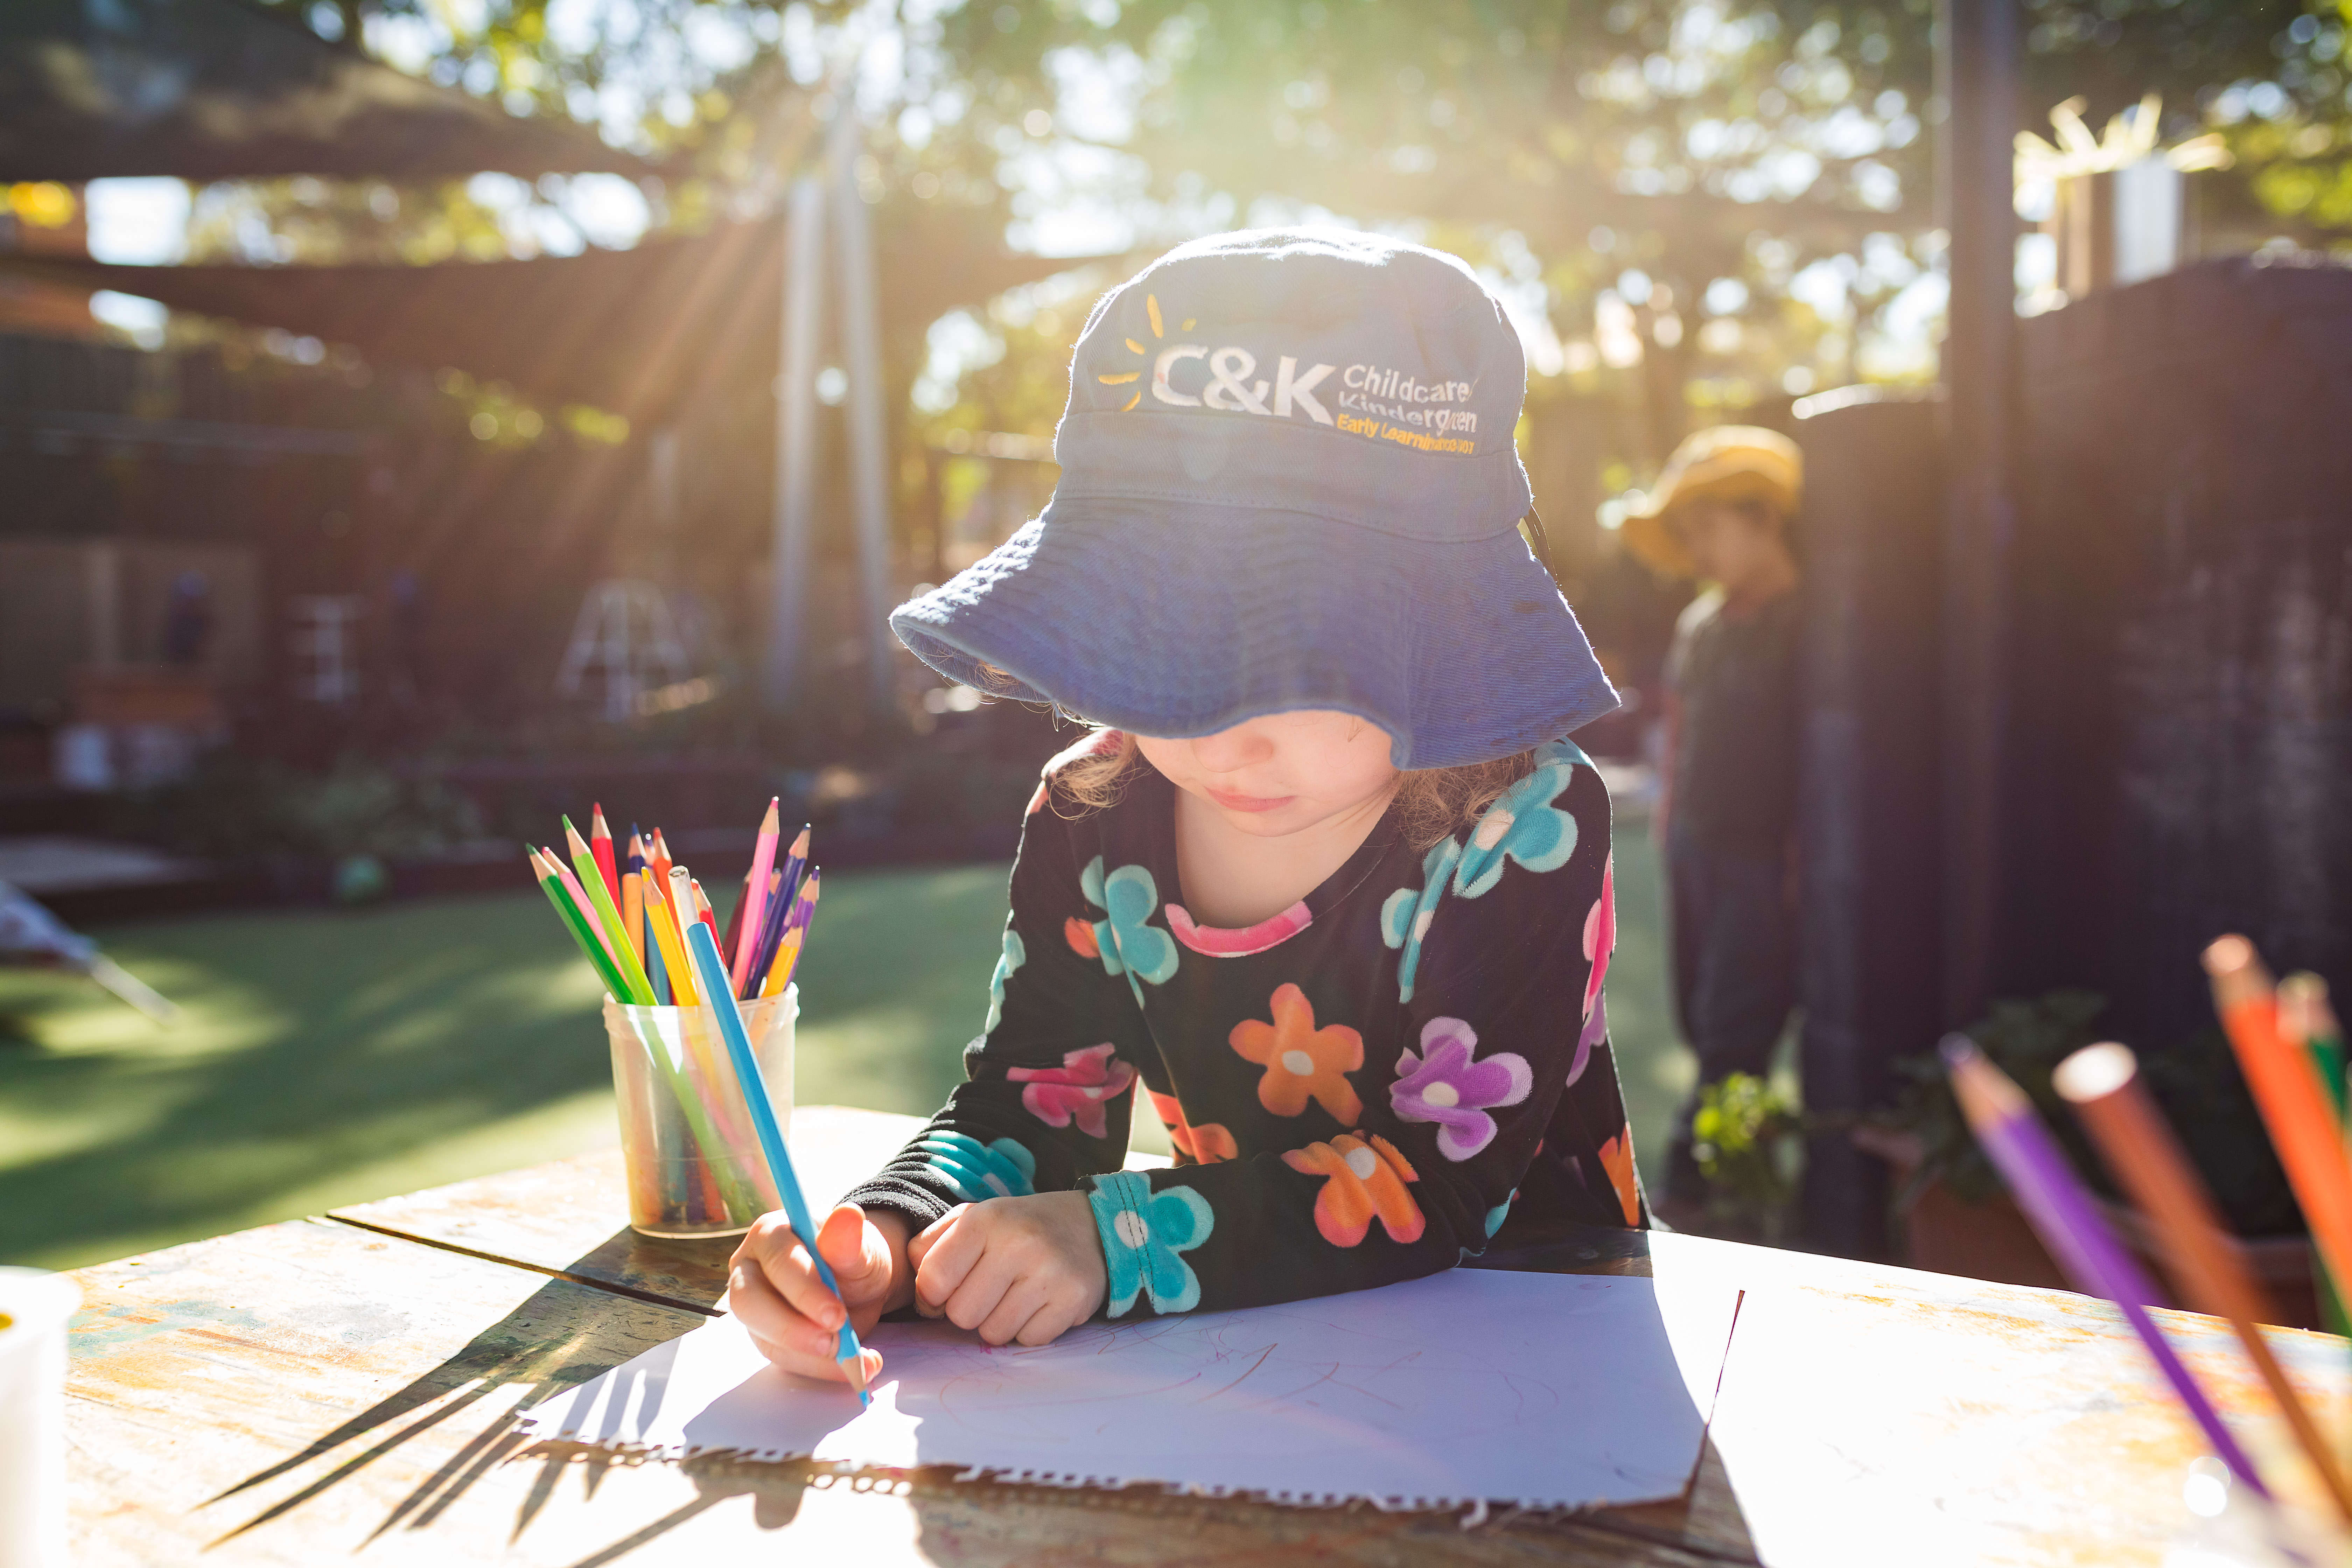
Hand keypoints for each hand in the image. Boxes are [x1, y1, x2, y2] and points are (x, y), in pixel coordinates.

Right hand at [728, 1204, 910, 1383]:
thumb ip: (850, 1241)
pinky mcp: (764, 1337)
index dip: (805, 1290)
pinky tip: (852, 1368)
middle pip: (749, 1302)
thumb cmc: (852, 1258)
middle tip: (834, 1344)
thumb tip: (848, 1215)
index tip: (837, 1316)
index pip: (777, 1261)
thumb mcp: (862, 1248)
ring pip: (762, 1337)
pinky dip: (819, 1368)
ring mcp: (754, 1306)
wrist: (858, 1284)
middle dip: (792, 1329)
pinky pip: (783, 1359)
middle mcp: (750, 1269)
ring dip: (808, 1356)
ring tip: (853, 1359)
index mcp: (771, 1235)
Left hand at [907, 1191, 1105, 1346]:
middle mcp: (1018, 1243)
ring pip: (994, 1333)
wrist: (1091, 1225)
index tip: (950, 1288)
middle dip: (969, 1310)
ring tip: (1015, 1296)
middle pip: (962, 1314)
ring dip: (998, 1323)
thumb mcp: (973, 1219)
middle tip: (988, 1291)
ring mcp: (1049, 1272)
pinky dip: (1029, 1329)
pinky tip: (1039, 1304)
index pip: (934, 1280)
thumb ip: (932, 1247)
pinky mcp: (1073, 1299)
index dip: (934, 1295)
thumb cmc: (1019, 1228)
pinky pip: (1028, 1341)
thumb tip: (920, 1293)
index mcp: (985, 1219)